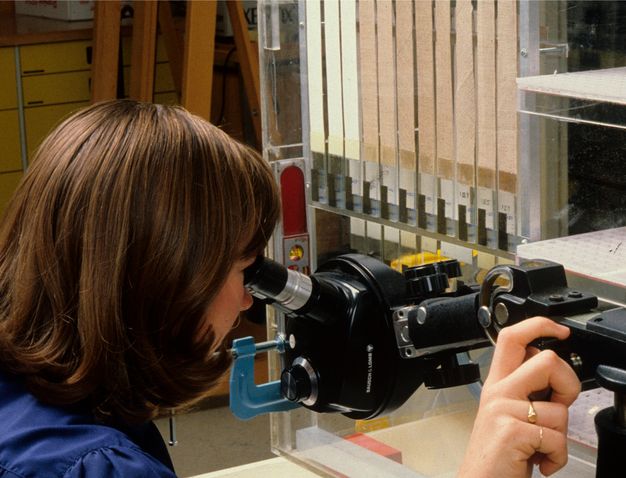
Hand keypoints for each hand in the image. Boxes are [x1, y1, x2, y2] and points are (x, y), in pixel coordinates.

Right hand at [458, 317, 580, 477]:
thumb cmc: (498, 454)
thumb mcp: (507, 414)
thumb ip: (524, 390)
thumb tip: (554, 374)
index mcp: (497, 383)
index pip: (513, 338)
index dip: (540, 325)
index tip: (560, 330)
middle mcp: (498, 391)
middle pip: (545, 359)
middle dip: (568, 383)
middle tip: (558, 405)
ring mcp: (502, 409)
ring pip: (559, 407)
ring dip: (561, 435)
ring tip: (542, 446)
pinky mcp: (511, 431)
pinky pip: (556, 438)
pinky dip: (556, 457)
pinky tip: (539, 462)